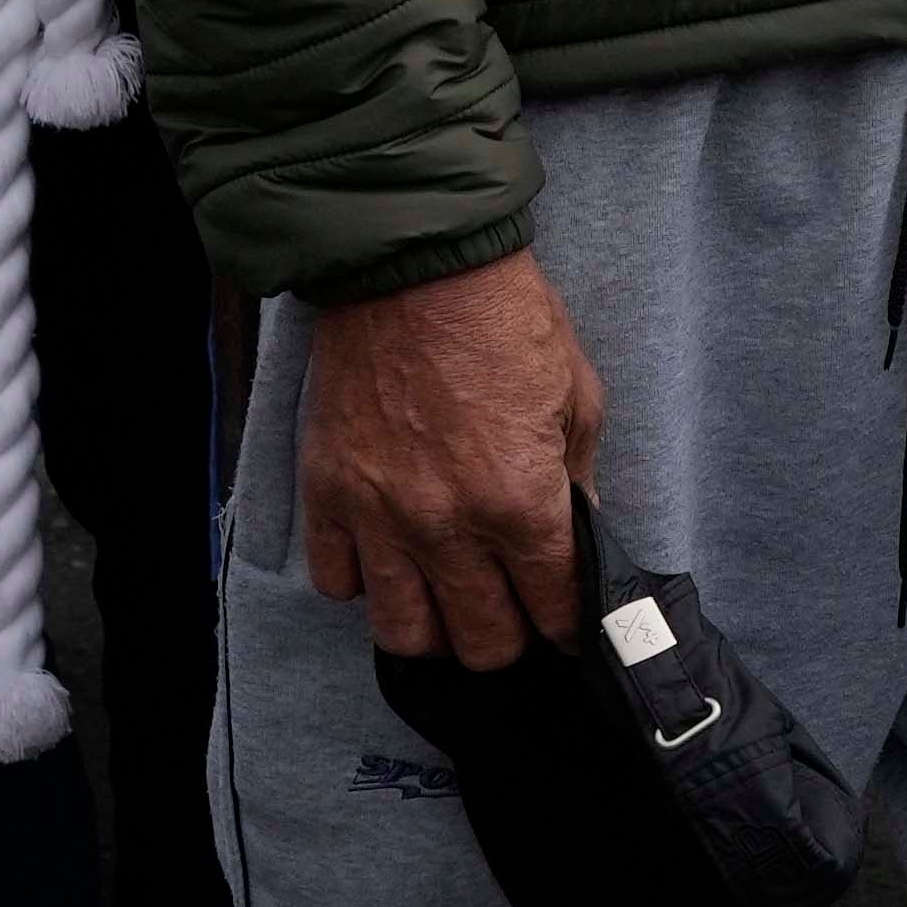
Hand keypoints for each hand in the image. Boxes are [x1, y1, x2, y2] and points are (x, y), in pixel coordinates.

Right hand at [298, 249, 605, 673]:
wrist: (412, 264)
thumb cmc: (505, 320)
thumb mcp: (576, 396)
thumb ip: (577, 480)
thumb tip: (578, 532)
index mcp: (520, 503)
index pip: (553, 607)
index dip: (566, 623)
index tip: (566, 622)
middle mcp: (447, 527)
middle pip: (481, 642)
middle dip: (507, 639)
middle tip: (513, 616)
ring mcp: (380, 516)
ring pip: (404, 634)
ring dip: (434, 628)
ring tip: (448, 605)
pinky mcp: (328, 494)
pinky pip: (336, 581)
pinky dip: (364, 582)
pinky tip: (389, 557)